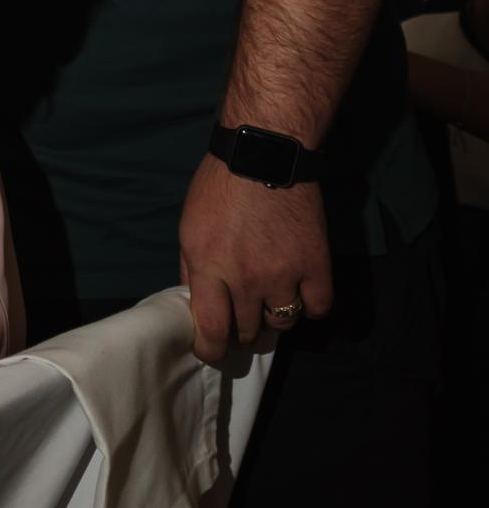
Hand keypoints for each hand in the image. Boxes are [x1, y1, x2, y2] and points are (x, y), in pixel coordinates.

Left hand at [178, 152, 332, 367]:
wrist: (264, 156)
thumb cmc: (218, 187)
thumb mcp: (188, 227)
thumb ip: (190, 267)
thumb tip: (193, 300)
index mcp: (208, 268)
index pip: (210, 330)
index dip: (210, 350)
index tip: (210, 351)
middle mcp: (246, 279)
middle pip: (246, 330)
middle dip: (239, 327)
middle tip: (238, 314)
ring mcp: (284, 275)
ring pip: (280, 323)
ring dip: (271, 317)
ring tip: (266, 300)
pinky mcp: (317, 266)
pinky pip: (317, 308)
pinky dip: (308, 307)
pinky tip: (299, 294)